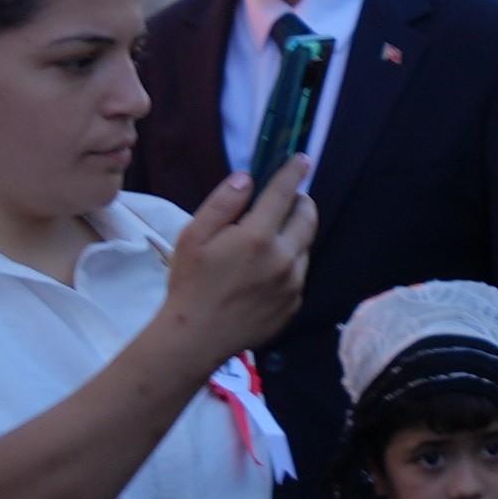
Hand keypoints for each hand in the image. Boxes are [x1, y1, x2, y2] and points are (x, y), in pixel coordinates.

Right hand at [164, 166, 319, 359]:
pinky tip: (265, 273)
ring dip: (294, 236)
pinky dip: (289, 264)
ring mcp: (293, 284)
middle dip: (301, 202)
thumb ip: (223, 203)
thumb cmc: (190, 284)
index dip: (293, 173)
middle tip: (288, 200)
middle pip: (308, 218)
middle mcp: (283, 259)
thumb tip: (248, 179)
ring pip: (305, 247)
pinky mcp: (294, 305)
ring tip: (268, 242)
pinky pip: (299, 275)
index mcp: (257, 237)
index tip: (302, 159)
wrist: (195, 339)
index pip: (283, 194)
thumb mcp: (194, 236)